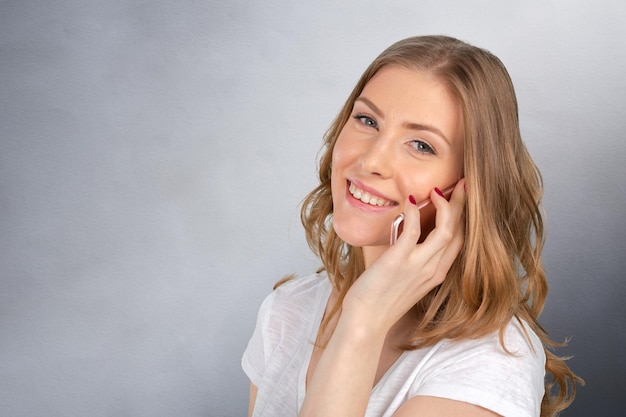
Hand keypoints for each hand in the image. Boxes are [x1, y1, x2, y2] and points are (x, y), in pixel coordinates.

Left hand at [342, 179, 465, 331]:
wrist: (366, 322)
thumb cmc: (381, 300)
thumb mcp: (407, 280)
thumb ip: (413, 260)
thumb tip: (409, 236)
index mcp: (437, 273)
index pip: (460, 241)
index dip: (464, 218)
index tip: (460, 198)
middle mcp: (433, 269)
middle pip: (459, 232)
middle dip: (463, 206)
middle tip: (462, 184)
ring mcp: (418, 266)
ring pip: (446, 231)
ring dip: (447, 206)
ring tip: (439, 189)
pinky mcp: (399, 261)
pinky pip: (412, 232)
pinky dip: (413, 213)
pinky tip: (410, 200)